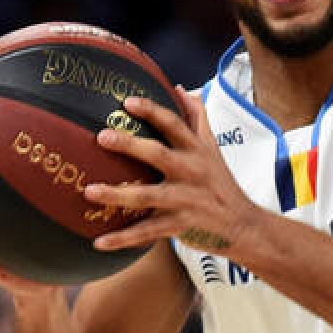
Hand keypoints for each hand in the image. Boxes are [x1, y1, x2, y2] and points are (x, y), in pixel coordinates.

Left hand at [84, 88, 262, 255]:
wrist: (243, 224)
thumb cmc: (220, 182)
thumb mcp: (213, 148)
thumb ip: (198, 119)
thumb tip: (182, 90)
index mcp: (196, 150)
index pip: (174, 124)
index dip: (152, 111)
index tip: (127, 102)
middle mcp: (191, 172)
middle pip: (158, 154)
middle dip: (130, 145)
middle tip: (101, 137)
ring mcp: (185, 200)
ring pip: (147, 196)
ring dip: (117, 195)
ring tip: (89, 191)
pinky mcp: (180, 226)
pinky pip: (147, 232)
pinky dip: (123, 239)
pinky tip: (98, 242)